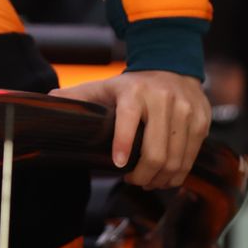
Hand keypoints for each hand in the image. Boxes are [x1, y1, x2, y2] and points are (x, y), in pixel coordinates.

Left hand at [56, 70, 210, 188]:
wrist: (172, 65)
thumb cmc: (132, 85)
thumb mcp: (103, 86)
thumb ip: (76, 97)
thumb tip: (46, 103)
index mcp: (134, 91)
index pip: (129, 119)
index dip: (123, 144)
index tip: (118, 165)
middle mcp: (163, 98)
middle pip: (156, 150)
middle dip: (143, 175)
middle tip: (133, 181)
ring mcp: (186, 109)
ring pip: (176, 158)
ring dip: (161, 178)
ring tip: (149, 182)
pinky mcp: (201, 119)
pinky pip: (191, 155)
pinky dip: (178, 172)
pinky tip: (166, 175)